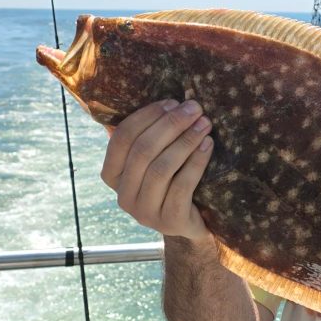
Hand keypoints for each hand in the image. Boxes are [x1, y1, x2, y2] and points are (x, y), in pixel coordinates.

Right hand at [101, 99, 213, 240]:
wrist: (193, 223)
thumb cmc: (173, 181)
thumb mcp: (154, 160)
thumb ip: (148, 137)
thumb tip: (162, 97)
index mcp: (112, 176)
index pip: (121, 139)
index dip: (146, 116)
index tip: (172, 102)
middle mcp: (123, 196)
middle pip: (143, 151)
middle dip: (170, 125)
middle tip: (195, 108)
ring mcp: (144, 213)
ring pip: (161, 169)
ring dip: (185, 141)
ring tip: (204, 124)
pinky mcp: (169, 222)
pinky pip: (182, 186)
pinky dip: (196, 162)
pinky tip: (208, 145)